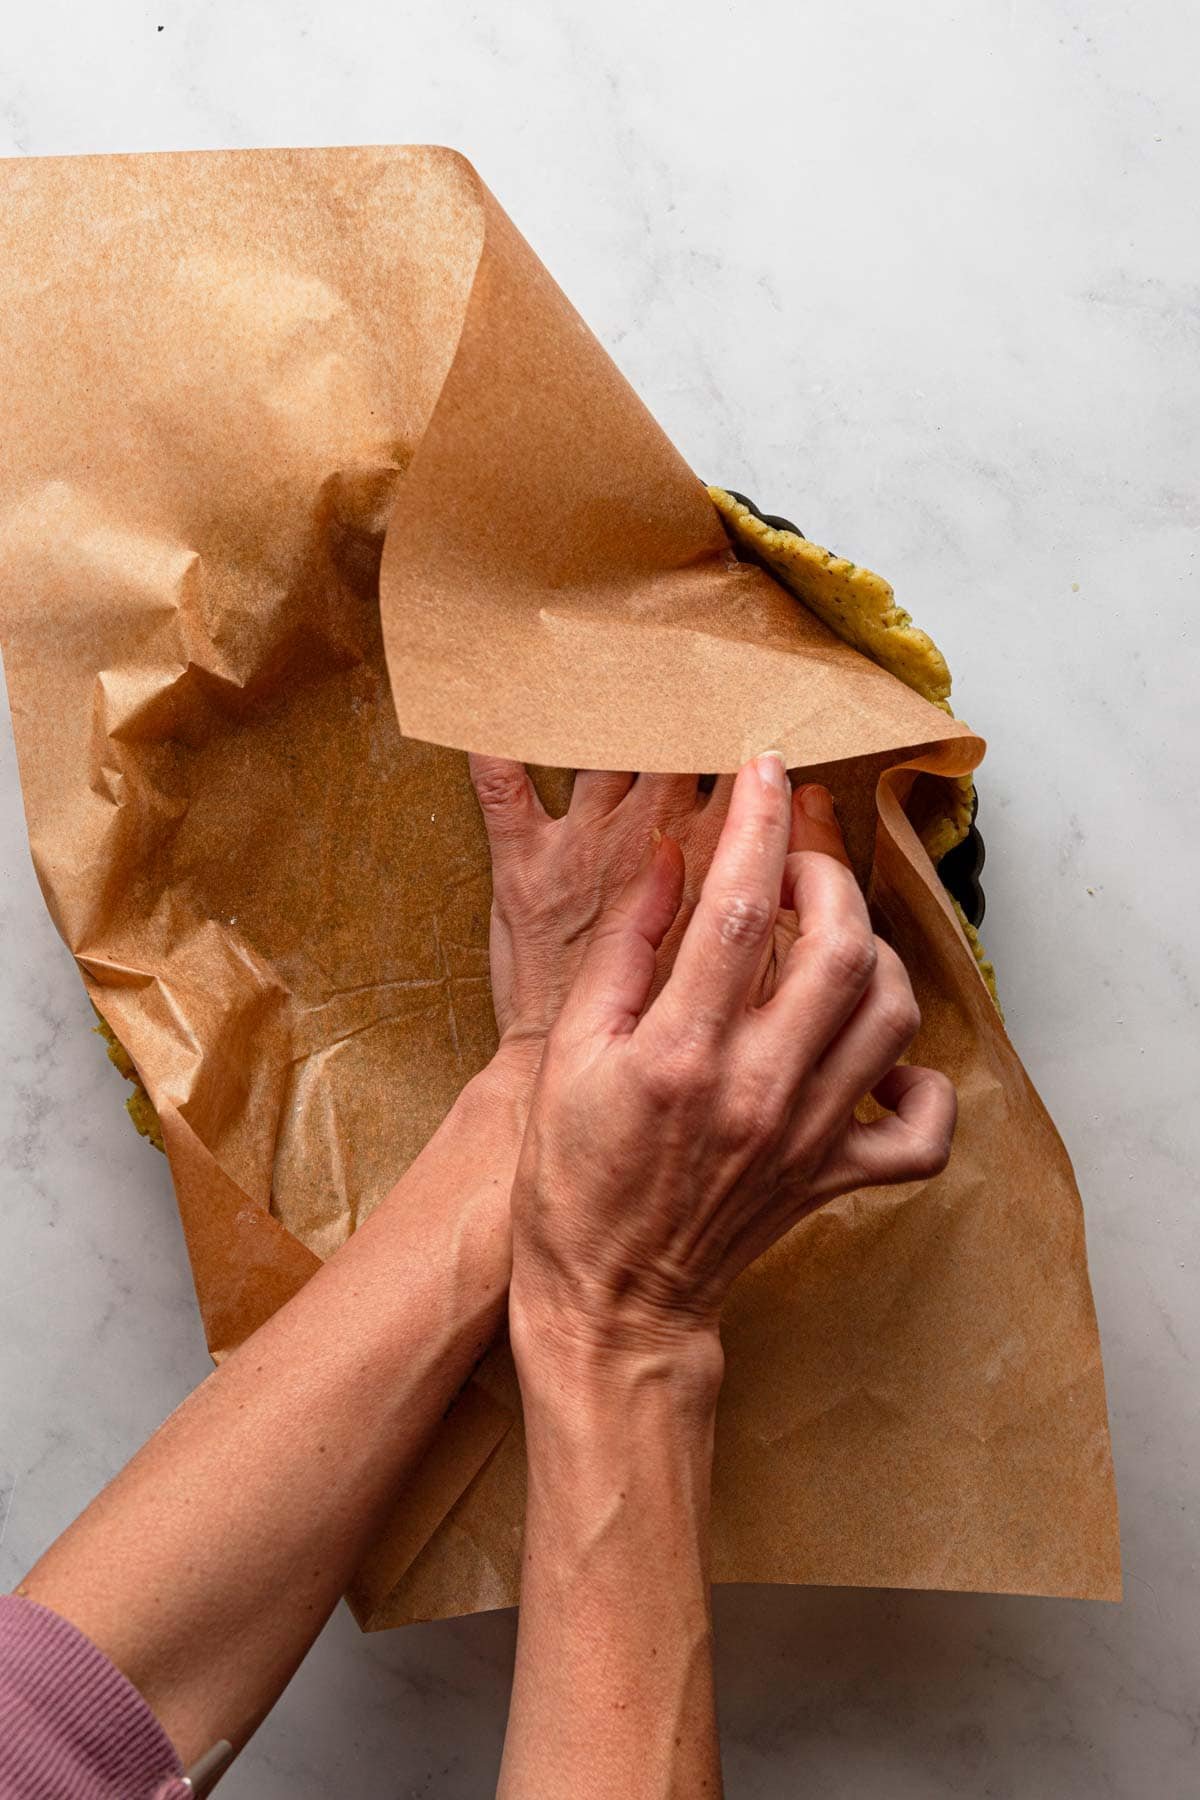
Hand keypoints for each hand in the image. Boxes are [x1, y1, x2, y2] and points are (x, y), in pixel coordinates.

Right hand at [508, 752, 955, 1377]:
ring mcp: (808, 1135)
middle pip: (838, 947)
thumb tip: (673, 860)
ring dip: (870, 950)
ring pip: (889, 1014)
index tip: (762, 770)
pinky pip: (920, 1130)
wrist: (611, 1302)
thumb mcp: (569, 1054)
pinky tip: (881, 1052)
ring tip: (828, 933)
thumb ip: (624, 951)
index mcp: (681, 1053)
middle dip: (826, 874)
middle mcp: (758, 1088)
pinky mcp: (834, 1177)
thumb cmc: (572, 1181)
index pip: (736, 907)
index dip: (756, 823)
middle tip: (794, 856)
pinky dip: (921, 1082)